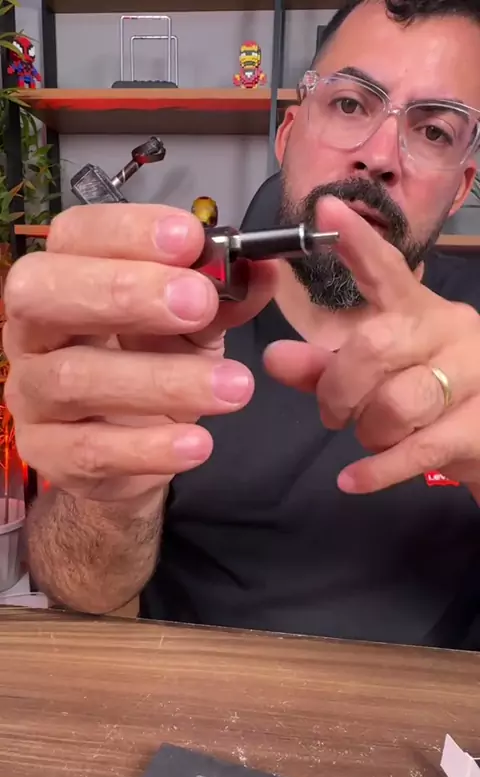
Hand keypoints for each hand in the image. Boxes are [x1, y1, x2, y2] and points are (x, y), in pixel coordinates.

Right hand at [4, 204, 274, 502]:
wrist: (134, 450)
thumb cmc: (155, 366)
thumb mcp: (193, 326)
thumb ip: (222, 297)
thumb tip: (262, 269)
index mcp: (66, 275)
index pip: (75, 235)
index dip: (128, 232)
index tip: (191, 239)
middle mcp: (33, 328)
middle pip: (42, 294)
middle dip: (123, 292)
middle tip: (198, 302)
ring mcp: (30, 393)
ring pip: (73, 378)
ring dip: (160, 380)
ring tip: (233, 388)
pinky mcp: (47, 453)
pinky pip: (88, 450)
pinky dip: (148, 447)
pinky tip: (197, 444)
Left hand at [264, 196, 479, 500]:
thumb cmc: (428, 397)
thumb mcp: (376, 377)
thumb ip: (324, 367)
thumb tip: (272, 358)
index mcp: (419, 309)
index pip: (387, 269)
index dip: (357, 241)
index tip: (326, 209)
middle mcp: (450, 330)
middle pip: (375, 347)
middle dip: (338, 389)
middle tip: (332, 414)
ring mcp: (473, 376)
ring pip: (396, 403)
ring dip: (367, 430)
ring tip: (369, 436)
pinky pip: (417, 450)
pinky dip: (376, 471)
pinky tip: (351, 480)